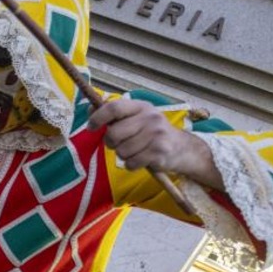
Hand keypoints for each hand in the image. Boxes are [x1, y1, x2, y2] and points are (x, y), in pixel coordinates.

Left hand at [88, 98, 222, 187]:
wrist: (182, 148)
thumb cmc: (151, 132)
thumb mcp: (136, 117)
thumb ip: (114, 113)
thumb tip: (90, 108)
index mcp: (141, 106)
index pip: (113, 108)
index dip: (98, 118)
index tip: (91, 127)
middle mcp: (150, 118)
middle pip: (113, 134)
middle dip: (111, 142)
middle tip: (119, 143)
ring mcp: (156, 135)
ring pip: (121, 151)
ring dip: (123, 155)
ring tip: (135, 150)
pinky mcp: (159, 153)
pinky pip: (130, 163)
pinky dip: (131, 165)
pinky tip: (142, 159)